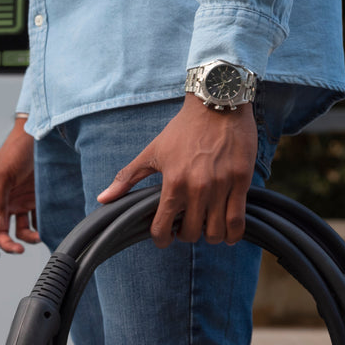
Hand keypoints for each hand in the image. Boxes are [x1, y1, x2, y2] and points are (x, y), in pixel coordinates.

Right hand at [0, 116, 40, 258]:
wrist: (38, 136)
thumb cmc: (15, 150)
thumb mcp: (3, 174)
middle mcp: (5, 202)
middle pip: (2, 231)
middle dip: (8, 244)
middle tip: (17, 250)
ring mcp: (21, 201)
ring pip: (20, 229)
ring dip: (26, 237)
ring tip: (37, 237)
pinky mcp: (36, 199)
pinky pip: (36, 219)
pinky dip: (39, 227)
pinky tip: (45, 229)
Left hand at [96, 94, 257, 247]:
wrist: (218, 105)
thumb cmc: (183, 128)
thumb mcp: (152, 152)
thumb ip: (127, 178)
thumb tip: (103, 198)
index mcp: (173, 183)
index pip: (162, 227)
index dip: (161, 239)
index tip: (164, 238)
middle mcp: (198, 188)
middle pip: (191, 233)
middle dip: (186, 235)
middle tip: (185, 227)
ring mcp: (221, 186)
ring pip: (216, 231)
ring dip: (209, 236)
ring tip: (206, 227)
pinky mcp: (241, 181)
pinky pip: (238, 220)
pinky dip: (233, 233)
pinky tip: (228, 233)